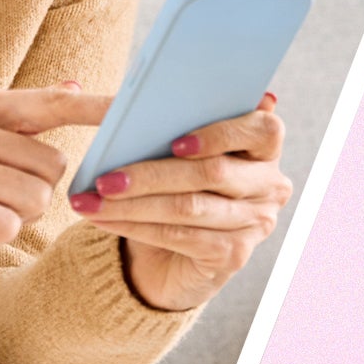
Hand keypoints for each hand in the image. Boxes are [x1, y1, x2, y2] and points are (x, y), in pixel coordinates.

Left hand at [70, 94, 292, 310]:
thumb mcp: (181, 156)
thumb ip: (181, 128)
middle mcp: (271, 186)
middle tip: (104, 178)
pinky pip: (177, 236)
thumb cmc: (179, 188)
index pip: (264, 130)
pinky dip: (134, 226)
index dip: (223, 134)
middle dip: (151, 174)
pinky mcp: (233, 255)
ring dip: (133, 204)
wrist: (175, 254)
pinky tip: (104, 219)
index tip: (175, 142)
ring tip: (92, 200)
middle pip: (213, 173)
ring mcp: (256, 223)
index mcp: (266, 149)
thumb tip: (143, 108)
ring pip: (188, 207)